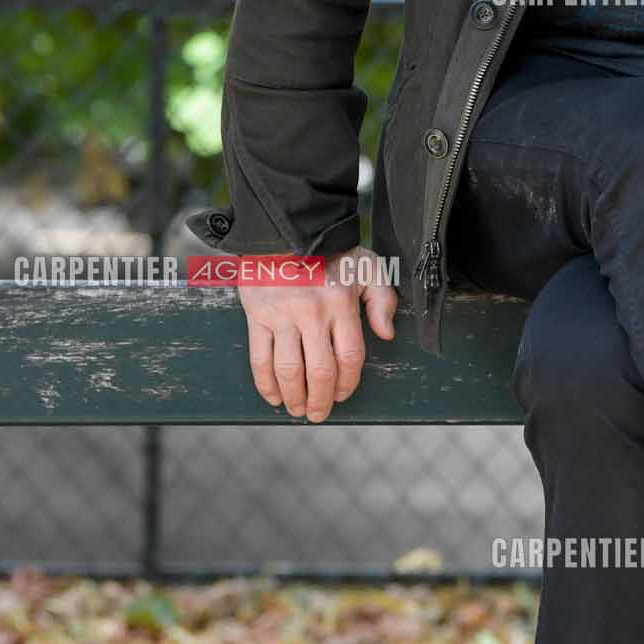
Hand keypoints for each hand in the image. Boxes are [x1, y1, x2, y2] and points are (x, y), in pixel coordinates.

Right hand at [237, 248, 396, 421]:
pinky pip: (260, 359)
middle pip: (320, 370)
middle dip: (321, 399)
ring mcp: (283, 316)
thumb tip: (386, 334)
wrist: (283, 230)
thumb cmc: (328, 252)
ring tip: (298, 409)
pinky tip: (275, 397)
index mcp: (341, 304)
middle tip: (319, 412)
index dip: (348, 383)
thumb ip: (382, 299)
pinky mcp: (257, 317)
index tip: (344, 393)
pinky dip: (266, 385)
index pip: (350, 357)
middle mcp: (312, 313)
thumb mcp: (367, 266)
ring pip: (289, 370)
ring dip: (294, 397)